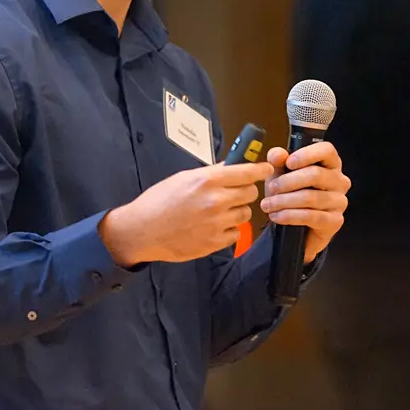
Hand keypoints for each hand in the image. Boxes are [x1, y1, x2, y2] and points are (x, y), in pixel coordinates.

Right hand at [99, 161, 272, 266]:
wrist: (142, 230)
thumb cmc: (159, 201)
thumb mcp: (184, 178)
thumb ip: (211, 174)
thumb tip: (232, 167)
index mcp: (207, 180)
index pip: (247, 172)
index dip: (261, 170)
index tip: (267, 169)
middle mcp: (216, 201)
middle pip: (251, 193)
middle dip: (244, 191)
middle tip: (233, 193)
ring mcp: (217, 223)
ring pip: (245, 213)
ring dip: (236, 211)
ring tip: (218, 212)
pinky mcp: (215, 243)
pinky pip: (235, 233)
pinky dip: (228, 230)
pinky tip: (213, 226)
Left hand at [258, 142, 349, 263]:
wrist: (295, 226)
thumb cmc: (291, 194)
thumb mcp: (281, 174)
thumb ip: (278, 161)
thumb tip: (277, 154)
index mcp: (329, 163)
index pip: (326, 150)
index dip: (307, 154)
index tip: (288, 162)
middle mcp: (339, 180)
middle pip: (316, 174)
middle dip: (288, 181)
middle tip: (271, 188)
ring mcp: (339, 201)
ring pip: (311, 197)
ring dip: (284, 201)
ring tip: (268, 205)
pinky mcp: (335, 221)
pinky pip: (312, 216)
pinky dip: (290, 216)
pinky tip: (277, 216)